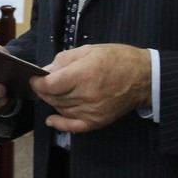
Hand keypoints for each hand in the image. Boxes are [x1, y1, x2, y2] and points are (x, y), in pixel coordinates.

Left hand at [32, 43, 150, 133]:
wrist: (143, 78)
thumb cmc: (117, 59)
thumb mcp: (88, 50)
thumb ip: (64, 60)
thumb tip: (46, 71)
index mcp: (82, 75)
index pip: (49, 85)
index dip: (38, 81)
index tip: (34, 77)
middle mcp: (85, 95)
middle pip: (53, 97)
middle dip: (44, 90)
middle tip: (43, 82)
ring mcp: (91, 111)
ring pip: (60, 109)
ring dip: (53, 101)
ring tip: (56, 92)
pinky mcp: (97, 122)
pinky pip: (73, 127)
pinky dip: (60, 124)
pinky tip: (52, 120)